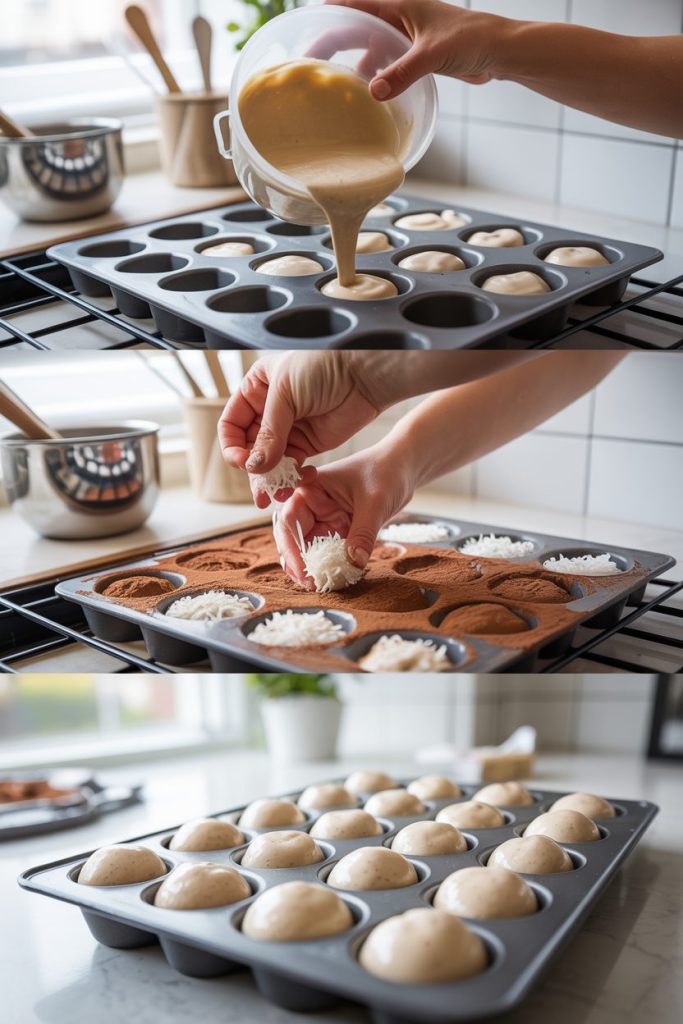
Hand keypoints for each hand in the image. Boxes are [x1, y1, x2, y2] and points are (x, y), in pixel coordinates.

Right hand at [218, 353, 381, 506]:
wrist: (364, 373)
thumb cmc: (324, 366)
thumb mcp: (286, 394)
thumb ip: (270, 433)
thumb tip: (254, 467)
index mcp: (255, 390)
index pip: (231, 426)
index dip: (232, 446)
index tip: (242, 462)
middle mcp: (268, 412)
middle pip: (249, 450)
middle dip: (253, 472)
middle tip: (261, 492)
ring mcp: (288, 429)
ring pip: (270, 463)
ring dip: (272, 480)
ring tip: (279, 494)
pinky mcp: (308, 444)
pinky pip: (291, 466)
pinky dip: (293, 477)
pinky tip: (301, 479)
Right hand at [273, 447, 413, 587]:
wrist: (404, 467)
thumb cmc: (386, 471)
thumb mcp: (375, 502)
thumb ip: (363, 533)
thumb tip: (354, 564)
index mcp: (311, 488)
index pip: (291, 519)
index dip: (293, 547)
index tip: (304, 570)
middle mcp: (312, 504)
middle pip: (292, 536)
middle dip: (297, 561)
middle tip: (309, 584)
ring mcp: (324, 517)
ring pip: (308, 547)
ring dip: (310, 566)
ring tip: (317, 585)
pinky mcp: (337, 528)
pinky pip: (327, 550)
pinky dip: (328, 564)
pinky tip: (333, 579)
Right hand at [324, 0, 508, 99]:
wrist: (497, 51)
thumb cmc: (470, 39)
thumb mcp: (431, 55)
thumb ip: (401, 73)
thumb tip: (373, 93)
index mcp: (398, 5)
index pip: (354, 3)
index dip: (331, 13)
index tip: (308, 26)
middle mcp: (398, 18)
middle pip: (357, 28)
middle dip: (334, 42)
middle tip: (312, 62)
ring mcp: (406, 38)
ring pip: (371, 49)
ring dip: (355, 65)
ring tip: (335, 84)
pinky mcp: (415, 57)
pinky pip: (387, 66)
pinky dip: (376, 78)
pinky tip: (367, 94)